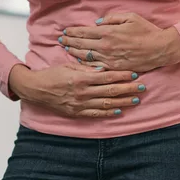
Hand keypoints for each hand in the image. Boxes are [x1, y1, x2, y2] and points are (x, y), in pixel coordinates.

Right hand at [8, 63, 145, 117]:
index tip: (134, 74)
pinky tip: (119, 111)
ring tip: (136, 100)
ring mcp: (80, 104)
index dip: (122, 75)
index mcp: (81, 78)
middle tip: (142, 87)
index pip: (107, 77)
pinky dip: (108, 113)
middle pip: (110, 91)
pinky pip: (96, 114)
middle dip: (128, 89)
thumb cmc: (53, 75)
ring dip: (123, 102)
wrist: (37, 89)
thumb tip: (103, 69)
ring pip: (106, 104)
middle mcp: (83, 92)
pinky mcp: (77, 112)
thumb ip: (86, 68)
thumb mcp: (69, 66)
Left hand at [59, 13, 179, 72]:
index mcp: (108, 32)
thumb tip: (96, 23)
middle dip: (70, 40)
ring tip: (66, 48)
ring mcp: (109, 58)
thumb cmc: (146, 31)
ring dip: (74, 51)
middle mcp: (106, 46)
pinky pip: (95, 66)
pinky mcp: (114, 67)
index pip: (85, 32)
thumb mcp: (130, 17)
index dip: (73, 31)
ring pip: (86, 55)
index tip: (65, 30)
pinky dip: (85, 63)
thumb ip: (111, 19)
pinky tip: (79, 61)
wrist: (159, 49)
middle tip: (61, 39)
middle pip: (82, 43)